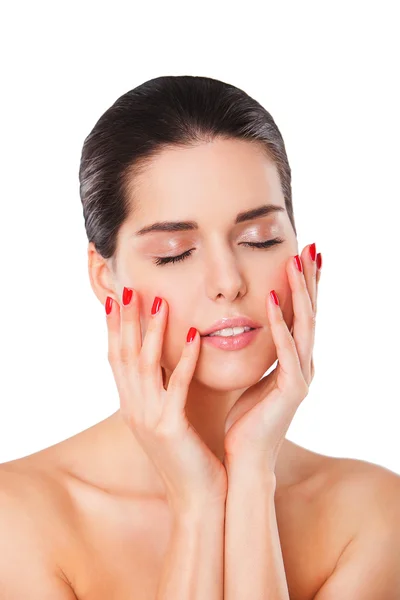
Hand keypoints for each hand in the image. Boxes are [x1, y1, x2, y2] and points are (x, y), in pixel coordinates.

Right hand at [105, 290, 227, 512]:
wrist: (197, 501)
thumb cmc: (189, 457)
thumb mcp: (169, 419)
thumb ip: (164, 391)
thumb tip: (168, 362)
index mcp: (133, 406)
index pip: (118, 359)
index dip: (115, 328)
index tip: (118, 299)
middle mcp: (134, 409)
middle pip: (124, 356)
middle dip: (125, 321)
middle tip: (129, 289)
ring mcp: (148, 419)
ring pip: (144, 366)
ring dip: (152, 331)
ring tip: (160, 301)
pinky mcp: (170, 428)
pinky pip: (176, 387)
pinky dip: (183, 360)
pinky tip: (192, 337)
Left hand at [223, 243, 320, 473]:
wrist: (243, 460)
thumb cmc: (245, 420)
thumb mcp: (252, 376)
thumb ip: (260, 353)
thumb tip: (253, 330)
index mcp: (293, 360)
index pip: (301, 314)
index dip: (304, 285)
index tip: (302, 255)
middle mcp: (303, 364)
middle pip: (310, 313)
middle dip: (310, 279)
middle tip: (310, 246)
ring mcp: (300, 377)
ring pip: (304, 325)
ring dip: (300, 292)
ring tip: (296, 261)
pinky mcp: (290, 391)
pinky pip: (285, 351)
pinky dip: (279, 325)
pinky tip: (270, 301)